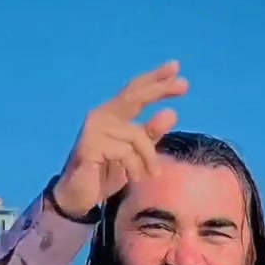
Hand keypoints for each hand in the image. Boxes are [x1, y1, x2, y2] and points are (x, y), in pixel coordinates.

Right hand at [53, 62, 188, 217]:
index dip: (155, 78)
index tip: (176, 67)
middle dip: (160, 90)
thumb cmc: (106, 174)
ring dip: (148, 158)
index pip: (135, 90)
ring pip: (136, 135)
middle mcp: (102, 115)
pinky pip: (125, 152)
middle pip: (135, 97)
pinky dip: (134, 167)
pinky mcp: (90, 146)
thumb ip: (151, 135)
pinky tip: (134, 179)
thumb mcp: (135, 154)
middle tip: (185, 85)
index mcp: (112, 114)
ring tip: (151, 175)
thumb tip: (172, 113)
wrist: (80, 197)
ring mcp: (95, 130)